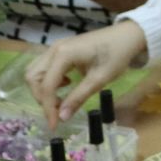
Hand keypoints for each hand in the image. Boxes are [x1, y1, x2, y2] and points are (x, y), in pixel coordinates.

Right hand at [27, 20, 148, 129]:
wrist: (128, 35)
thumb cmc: (117, 55)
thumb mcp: (99, 79)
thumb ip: (78, 97)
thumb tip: (61, 118)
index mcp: (63, 54)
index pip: (47, 86)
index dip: (48, 108)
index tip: (54, 126)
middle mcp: (54, 49)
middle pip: (33, 77)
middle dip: (42, 98)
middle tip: (58, 112)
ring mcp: (56, 47)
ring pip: (36, 72)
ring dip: (43, 89)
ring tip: (61, 100)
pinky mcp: (61, 49)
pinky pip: (44, 67)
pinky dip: (49, 80)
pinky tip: (66, 84)